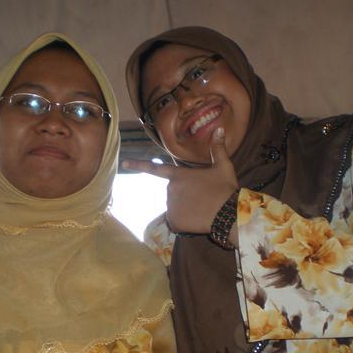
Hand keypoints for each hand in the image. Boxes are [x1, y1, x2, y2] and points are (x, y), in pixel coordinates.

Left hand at [123, 128, 239, 238]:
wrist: (229, 214)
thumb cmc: (225, 189)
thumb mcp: (223, 166)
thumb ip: (217, 148)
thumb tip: (219, 130)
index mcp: (179, 175)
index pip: (155, 169)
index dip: (138, 165)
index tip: (124, 163)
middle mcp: (170, 190)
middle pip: (173, 192)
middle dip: (185, 194)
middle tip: (202, 197)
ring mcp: (170, 206)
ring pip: (175, 206)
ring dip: (185, 208)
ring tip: (202, 209)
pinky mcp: (174, 221)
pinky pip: (176, 222)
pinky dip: (185, 222)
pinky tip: (197, 219)